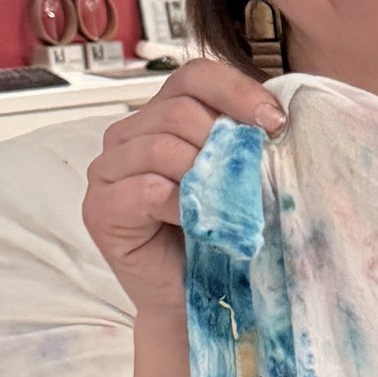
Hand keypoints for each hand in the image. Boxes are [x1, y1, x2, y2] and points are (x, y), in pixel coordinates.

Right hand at [81, 57, 283, 320]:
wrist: (195, 301)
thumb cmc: (220, 236)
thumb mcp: (237, 177)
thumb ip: (243, 142)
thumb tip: (277, 118)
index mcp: (160, 116)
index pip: (195, 76)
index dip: (237, 91)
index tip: (276, 124)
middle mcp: (127, 136)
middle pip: (180, 111)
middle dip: (225, 144)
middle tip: (252, 180)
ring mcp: (107, 172)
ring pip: (162, 147)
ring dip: (207, 178)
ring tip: (231, 207)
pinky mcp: (100, 210)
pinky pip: (147, 189)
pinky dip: (184, 205)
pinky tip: (202, 224)